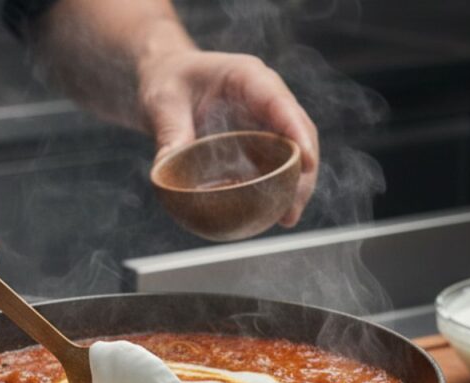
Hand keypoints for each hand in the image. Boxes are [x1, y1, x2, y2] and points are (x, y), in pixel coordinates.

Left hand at [138, 49, 318, 226]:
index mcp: (247, 77)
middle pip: (298, 132)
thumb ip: (169, 132)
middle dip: (303, 170)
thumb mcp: (162, 102)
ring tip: (287, 218)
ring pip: (293, 151)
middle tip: (293, 207)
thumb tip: (167, 169)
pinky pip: (274, 163)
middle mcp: (263, 98)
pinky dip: (276, 186)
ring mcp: (263, 120)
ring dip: (294, 184)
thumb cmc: (166, 80)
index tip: (307, 163)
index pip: (280, 104)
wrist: (163, 78)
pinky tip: (272, 213)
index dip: (297, 133)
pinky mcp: (256, 140)